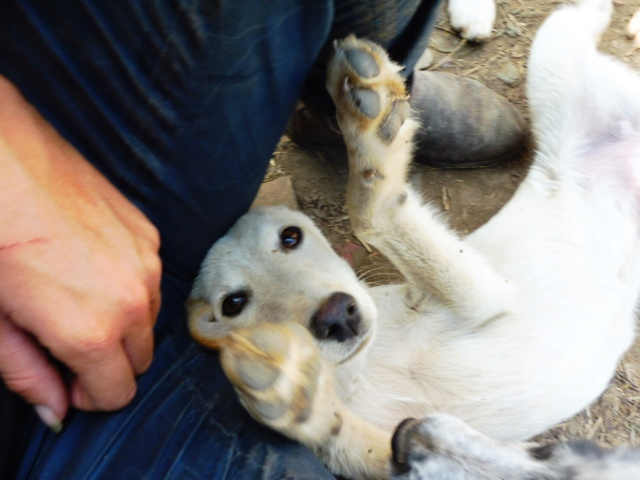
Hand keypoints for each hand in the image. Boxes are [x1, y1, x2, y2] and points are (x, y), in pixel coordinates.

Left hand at [0, 76, 161, 427]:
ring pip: (150, 320)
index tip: (63, 378)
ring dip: (121, 325)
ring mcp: (146, 261)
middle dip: (108, 363)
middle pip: (141, 360)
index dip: (88, 396)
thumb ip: (26, 375)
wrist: (4, 157)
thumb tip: (55, 411)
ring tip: (76, 297)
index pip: (118, 393)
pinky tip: (89, 265)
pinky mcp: (148, 234)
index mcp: (91, 330)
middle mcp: (133, 299)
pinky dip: (127, 287)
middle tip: (65, 341)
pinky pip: (150, 281)